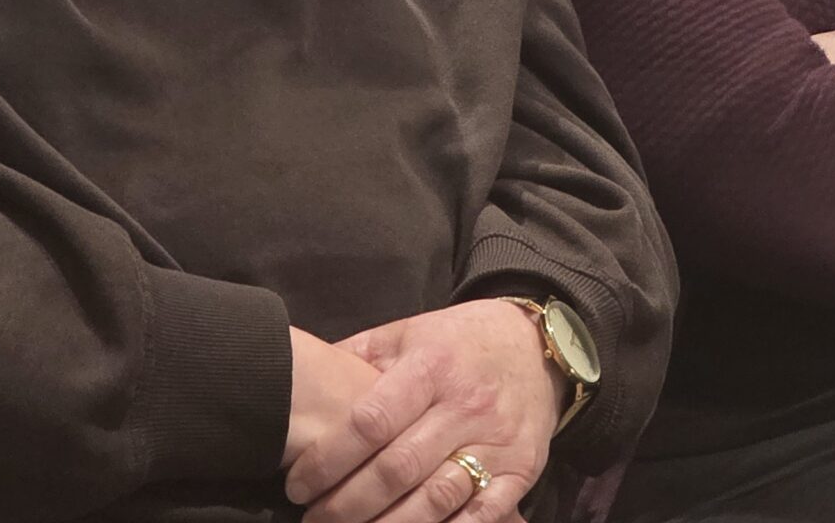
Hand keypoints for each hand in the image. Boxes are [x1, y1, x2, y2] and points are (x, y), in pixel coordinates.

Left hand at [285, 299, 558, 522]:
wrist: (537, 346)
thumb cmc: (459, 342)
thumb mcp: (409, 331)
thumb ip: (358, 356)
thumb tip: (299, 380)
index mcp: (432, 365)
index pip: (371, 420)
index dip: (327, 459)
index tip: (298, 485)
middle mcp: (466, 405)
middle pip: (398, 468)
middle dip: (347, 504)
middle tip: (315, 519)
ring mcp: (497, 442)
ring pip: (435, 500)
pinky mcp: (521, 470)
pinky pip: (480, 517)